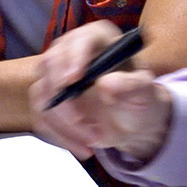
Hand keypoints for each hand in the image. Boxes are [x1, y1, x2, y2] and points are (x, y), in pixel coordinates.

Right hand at [31, 22, 172, 160]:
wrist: (130, 120)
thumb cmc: (139, 98)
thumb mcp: (145, 93)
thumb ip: (131, 86)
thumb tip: (106, 84)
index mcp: (97, 39)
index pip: (80, 40)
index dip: (73, 57)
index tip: (72, 80)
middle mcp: (69, 51)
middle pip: (51, 65)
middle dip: (67, 102)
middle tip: (88, 126)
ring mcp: (53, 74)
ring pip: (43, 95)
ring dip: (65, 124)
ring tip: (94, 141)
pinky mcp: (46, 98)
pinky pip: (41, 116)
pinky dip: (60, 136)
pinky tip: (82, 147)